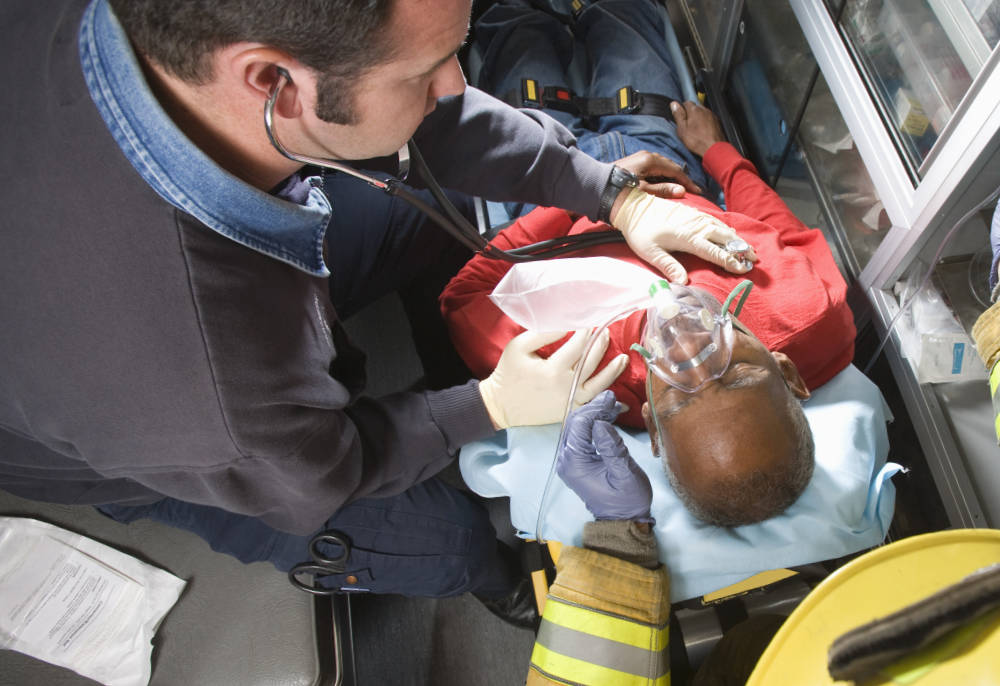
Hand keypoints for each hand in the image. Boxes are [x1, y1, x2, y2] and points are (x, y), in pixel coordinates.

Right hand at [479, 329, 628, 429]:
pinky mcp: (571, 411)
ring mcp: (570, 401)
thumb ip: (543, 334)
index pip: (578, 345)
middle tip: (605, 331)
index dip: (586, 331)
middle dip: (600, 344)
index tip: (589, 321)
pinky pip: (594, 403)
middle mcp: (566, 387)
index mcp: (553, 370)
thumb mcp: (519, 347)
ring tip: (623, 358)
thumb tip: (567, 326)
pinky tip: (619, 391)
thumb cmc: (508, 373)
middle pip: (591, 361)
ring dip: (613, 370)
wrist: (501, 405)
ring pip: (599, 384)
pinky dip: (608, 397)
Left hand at [557, 391, 652, 521]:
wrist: (623, 520)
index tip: (612, 398)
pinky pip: (581, 435)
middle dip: (594, 408)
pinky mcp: (577, 461)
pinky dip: (594, 424)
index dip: (596, 408)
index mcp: (574, 462)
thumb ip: (612, 448)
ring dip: (595, 415)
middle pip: (575, 422)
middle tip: (614, 400)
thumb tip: (601, 423)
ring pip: (577, 427)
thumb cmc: (626, 500)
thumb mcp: (624, 473)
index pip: (579, 424)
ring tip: (615, 407)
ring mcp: (570, 460)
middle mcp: (566, 459)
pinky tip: (609, 418)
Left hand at [612, 187, 756, 282]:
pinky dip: (726, 228)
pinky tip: (732, 232)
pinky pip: (715, 221)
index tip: (743, 268)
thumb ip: (668, 266)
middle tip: (755, 258)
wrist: (634, 207)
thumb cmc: (641, 232)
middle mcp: (696, 226)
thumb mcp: (651, 253)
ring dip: (737, 238)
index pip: (715, 252)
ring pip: (723, 228)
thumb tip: (683, 282)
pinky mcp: (693, 212)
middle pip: (725, 238)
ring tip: (749, 248)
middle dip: (741, 248)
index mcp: (688, 237)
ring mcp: (696, 217)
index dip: (730, 261)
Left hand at [614, 150, 702, 198]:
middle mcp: (646, 156)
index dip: (687, 181)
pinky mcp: (634, 164)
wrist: (597, 187)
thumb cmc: (619, 190)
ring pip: (661, 168)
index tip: (697, 191)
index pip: (675, 170)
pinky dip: (661, 177)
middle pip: (669, 166)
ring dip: (670, 178)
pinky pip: (653, 169)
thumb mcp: (643, 191)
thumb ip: (663, 190)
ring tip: (679, 189)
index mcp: (650, 160)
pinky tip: (663, 185)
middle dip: (680, 178)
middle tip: (690, 190)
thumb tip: (681, 190)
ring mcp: (639, 159)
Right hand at [672, 100, 725, 156]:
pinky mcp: (717, 122)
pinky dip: (705, 123)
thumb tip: (674, 104)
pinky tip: (703, 132)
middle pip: (695, 108)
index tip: (680, 118)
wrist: (714, 149)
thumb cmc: (697, 141)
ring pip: (702, 113)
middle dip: (690, 114)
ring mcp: (712, 115)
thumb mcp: (682, 129)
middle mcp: (704, 110)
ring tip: (695, 130)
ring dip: (698, 118)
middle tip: (687, 126)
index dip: (682, 110)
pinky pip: (709, 119)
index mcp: (694, 110)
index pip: (686, 103)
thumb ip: (678, 115)